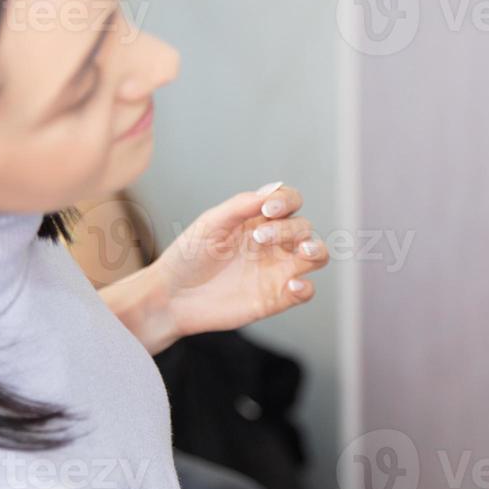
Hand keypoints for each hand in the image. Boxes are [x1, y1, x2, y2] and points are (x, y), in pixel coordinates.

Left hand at [150, 182, 328, 338]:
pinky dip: (307, 288)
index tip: (268, 209)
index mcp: (258, 220)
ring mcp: (277, 270)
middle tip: (259, 238)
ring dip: (316, 250)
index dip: (287, 200)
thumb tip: (273, 190)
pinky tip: (292, 286)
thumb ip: (241, 206)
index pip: (290, 201)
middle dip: (288, 229)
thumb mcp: (210, 224)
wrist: (172, 297)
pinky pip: (307, 291)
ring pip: (316, 255)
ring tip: (303, 252)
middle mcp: (273, 243)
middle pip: (304, 227)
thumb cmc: (188, 256)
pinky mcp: (277, 298)